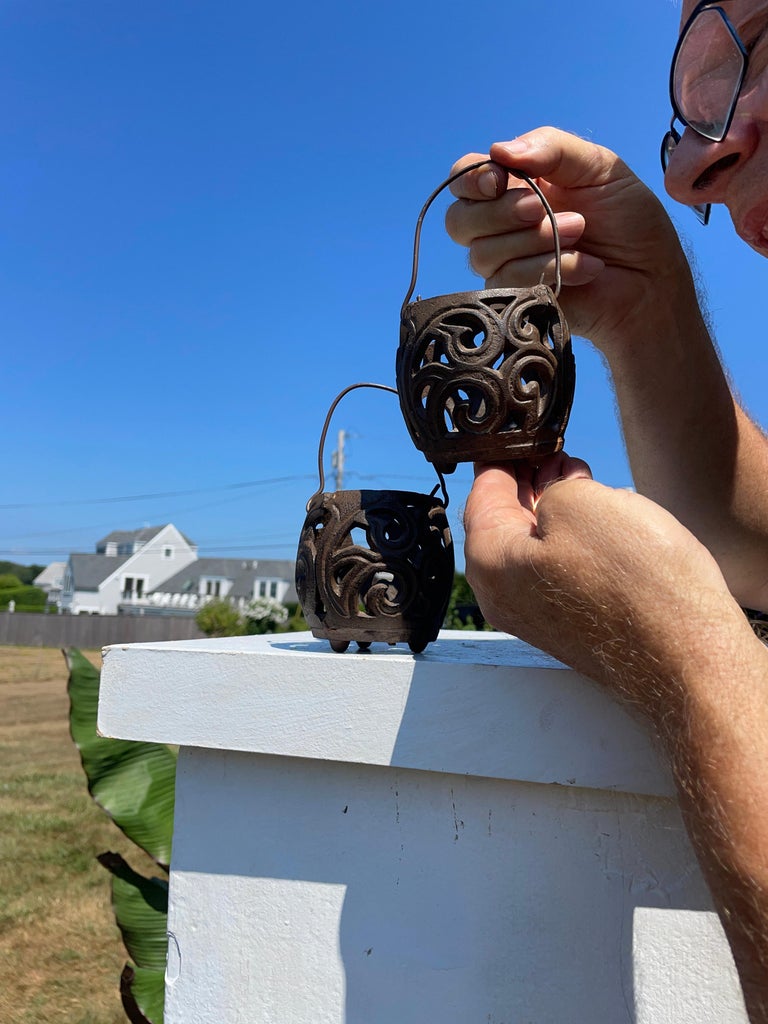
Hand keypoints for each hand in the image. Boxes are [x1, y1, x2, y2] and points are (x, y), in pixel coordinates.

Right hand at [445, 127, 691, 350]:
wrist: (652, 277)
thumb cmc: (629, 221)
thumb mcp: (599, 166)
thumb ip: (552, 148)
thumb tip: (498, 150)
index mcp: (515, 188)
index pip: (464, 179)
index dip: (471, 179)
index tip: (499, 179)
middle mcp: (500, 228)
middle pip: (459, 221)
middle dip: (501, 212)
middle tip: (541, 208)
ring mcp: (506, 266)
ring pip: (483, 253)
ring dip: (538, 239)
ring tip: (582, 233)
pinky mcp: (516, 300)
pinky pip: (510, 281)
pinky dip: (553, 267)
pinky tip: (588, 267)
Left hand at [463, 454, 745, 708]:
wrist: (688, 656)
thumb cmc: (633, 581)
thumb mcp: (579, 501)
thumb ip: (549, 486)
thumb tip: (551, 493)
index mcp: (489, 560)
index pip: (481, 494)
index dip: (504, 460)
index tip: (519, 439)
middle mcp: (503, 594)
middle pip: (504, 522)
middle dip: (530, 484)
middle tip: (557, 457)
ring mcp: (537, 616)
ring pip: (534, 546)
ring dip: (556, 510)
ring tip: (582, 481)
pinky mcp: (571, 626)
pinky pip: (561, 570)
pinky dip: (575, 540)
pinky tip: (601, 522)